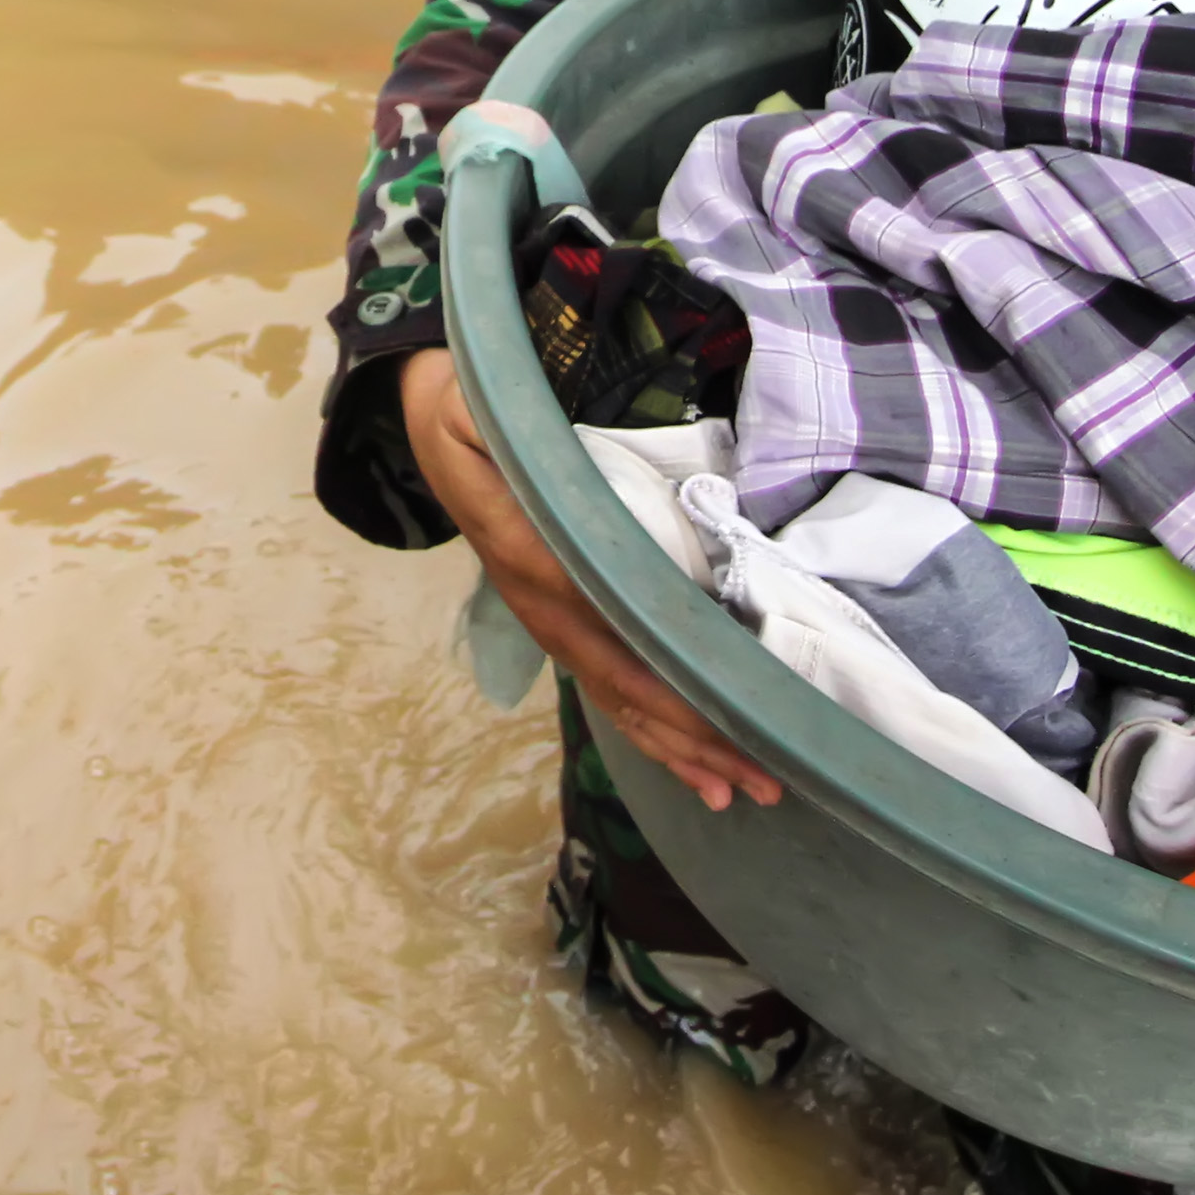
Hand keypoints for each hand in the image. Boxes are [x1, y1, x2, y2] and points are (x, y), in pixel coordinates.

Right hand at [401, 348, 781, 813]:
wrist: (428, 423)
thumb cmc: (469, 407)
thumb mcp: (478, 402)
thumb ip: (513, 422)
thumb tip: (554, 447)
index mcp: (531, 551)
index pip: (610, 627)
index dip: (666, 677)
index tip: (729, 712)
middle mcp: (540, 602)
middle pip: (624, 683)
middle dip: (694, 735)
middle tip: (766, 781)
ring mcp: (547, 619)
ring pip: (617, 699)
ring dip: (679, 750)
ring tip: (742, 793)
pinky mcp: (559, 621)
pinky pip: (606, 686)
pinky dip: (651, 730)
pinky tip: (693, 767)